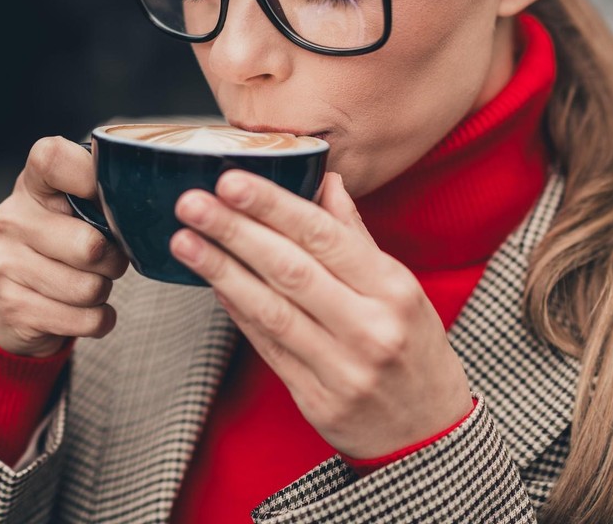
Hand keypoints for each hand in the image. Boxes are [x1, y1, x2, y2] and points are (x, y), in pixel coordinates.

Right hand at [0, 136, 128, 356]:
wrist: (14, 305)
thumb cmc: (60, 247)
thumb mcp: (73, 210)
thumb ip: (101, 197)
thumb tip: (148, 203)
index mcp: (31, 185)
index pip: (53, 158)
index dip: (89, 176)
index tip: (106, 199)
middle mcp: (11, 218)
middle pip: (90, 245)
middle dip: (114, 261)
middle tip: (107, 260)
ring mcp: (5, 264)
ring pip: (90, 288)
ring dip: (104, 292)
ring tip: (90, 283)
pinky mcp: (14, 307)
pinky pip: (85, 320)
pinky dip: (98, 319)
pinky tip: (84, 310)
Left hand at [170, 170, 472, 458]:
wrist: (430, 432)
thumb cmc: (414, 349)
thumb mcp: (402, 289)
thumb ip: (356, 237)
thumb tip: (326, 181)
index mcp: (393, 290)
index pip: (324, 236)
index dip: (274, 206)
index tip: (232, 180)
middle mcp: (369, 327)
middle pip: (290, 270)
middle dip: (235, 232)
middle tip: (192, 203)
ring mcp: (342, 369)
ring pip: (270, 310)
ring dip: (221, 272)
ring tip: (183, 241)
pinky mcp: (316, 400)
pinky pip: (267, 348)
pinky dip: (237, 313)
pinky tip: (212, 284)